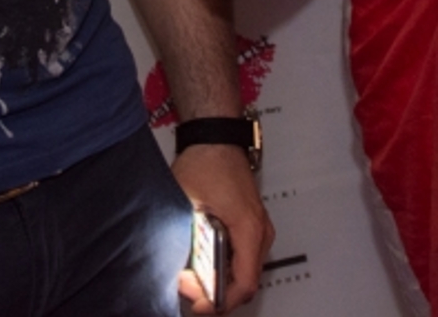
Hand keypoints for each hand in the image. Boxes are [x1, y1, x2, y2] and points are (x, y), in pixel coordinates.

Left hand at [173, 143, 272, 312]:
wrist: (215, 138)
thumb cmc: (206, 162)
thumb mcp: (187, 205)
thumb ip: (185, 239)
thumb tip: (177, 268)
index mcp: (248, 228)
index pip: (244, 284)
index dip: (220, 301)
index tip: (198, 304)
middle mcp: (260, 232)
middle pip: (246, 282)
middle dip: (216, 293)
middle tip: (188, 288)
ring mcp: (258, 228)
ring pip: (244, 271)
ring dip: (219, 281)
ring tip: (191, 277)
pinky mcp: (251, 225)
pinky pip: (243, 257)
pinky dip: (224, 267)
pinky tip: (202, 263)